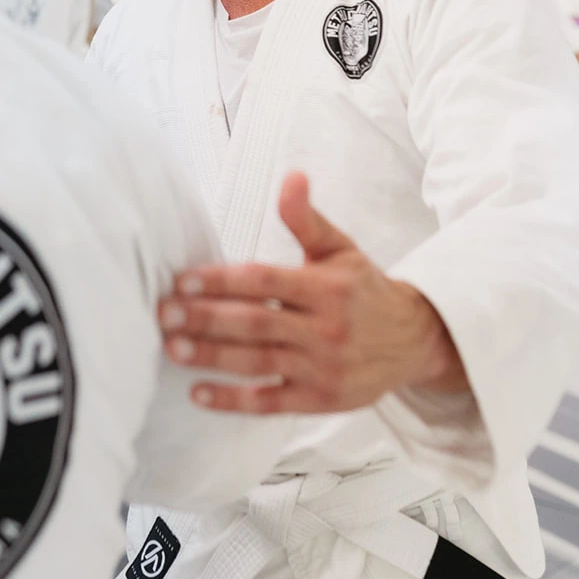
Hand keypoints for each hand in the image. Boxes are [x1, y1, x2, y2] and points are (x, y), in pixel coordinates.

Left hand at [159, 171, 467, 413]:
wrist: (414, 341)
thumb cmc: (364, 290)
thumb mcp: (340, 248)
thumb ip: (307, 218)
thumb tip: (292, 176)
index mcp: (327, 286)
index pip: (265, 281)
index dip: (222, 280)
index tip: (183, 280)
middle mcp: (325, 328)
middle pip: (256, 323)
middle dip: (206, 318)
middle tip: (164, 314)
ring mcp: (323, 368)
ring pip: (259, 362)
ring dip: (212, 357)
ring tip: (172, 348)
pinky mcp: (320, 400)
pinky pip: (271, 402)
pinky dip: (233, 400)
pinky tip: (199, 393)